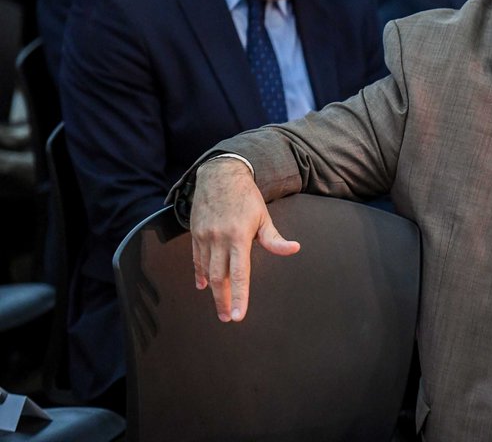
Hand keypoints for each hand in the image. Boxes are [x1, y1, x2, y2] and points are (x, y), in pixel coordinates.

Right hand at [189, 157, 299, 321]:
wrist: (220, 175)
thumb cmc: (246, 197)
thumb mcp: (264, 217)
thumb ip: (274, 239)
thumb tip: (294, 249)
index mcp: (239, 237)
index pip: (239, 274)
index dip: (239, 296)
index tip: (238, 315)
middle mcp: (220, 239)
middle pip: (219, 278)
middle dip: (223, 301)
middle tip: (228, 318)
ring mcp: (205, 237)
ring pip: (206, 271)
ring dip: (212, 291)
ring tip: (220, 306)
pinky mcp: (195, 233)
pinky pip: (196, 259)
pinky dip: (199, 274)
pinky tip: (203, 285)